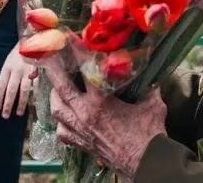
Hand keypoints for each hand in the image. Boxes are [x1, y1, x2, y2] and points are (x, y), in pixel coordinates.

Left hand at [0, 43, 37, 117]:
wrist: (32, 37)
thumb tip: (3, 92)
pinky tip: (33, 102)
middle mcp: (16, 70)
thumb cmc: (19, 52)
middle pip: (10, 90)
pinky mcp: (37, 70)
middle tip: (5, 115)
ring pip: (23, 89)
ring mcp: (27, 70)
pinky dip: (35, 93)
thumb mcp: (9, 61)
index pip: (0, 85)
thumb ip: (7, 75)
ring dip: (21, 102)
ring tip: (18, 113)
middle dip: (8, 104)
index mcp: (7, 67)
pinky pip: (36, 84)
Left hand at [44, 57, 165, 177]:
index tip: (68, 37)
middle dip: (53, 70)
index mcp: (100, 101)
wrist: (145, 164)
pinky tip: (65, 117)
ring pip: (56, 110)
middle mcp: (85, 115)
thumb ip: (150, 86)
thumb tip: (153, 74)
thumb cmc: (150, 134)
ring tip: (57, 86)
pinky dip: (61, 122)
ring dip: (54, 96)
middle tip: (49, 57)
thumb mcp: (153, 104)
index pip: (84, 69)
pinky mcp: (81, 144)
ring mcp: (80, 130)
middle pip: (61, 88)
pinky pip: (62, 132)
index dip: (76, 51)